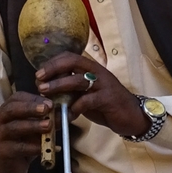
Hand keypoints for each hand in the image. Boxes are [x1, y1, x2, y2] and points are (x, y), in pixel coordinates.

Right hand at [0, 91, 51, 172]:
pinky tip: (45, 147)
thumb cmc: (23, 142)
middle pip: (12, 109)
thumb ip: (48, 119)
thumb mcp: (35, 128)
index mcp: (7, 110)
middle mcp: (0, 120)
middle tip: (47, 109)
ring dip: (33, 125)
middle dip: (30, 108)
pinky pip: (18, 148)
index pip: (17, 98)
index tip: (50, 103)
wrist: (8, 166)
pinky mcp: (3, 152)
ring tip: (48, 125)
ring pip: (14, 128)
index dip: (34, 99)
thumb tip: (69, 114)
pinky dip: (33, 147)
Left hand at [35, 52, 149, 138]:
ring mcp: (104, 85)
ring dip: (59, 86)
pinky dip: (74, 107)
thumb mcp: (87, 93)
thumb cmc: (106, 104)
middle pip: (73, 63)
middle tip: (39, 80)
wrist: (132, 116)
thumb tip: (47, 88)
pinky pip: (88, 100)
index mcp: (92, 68)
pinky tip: (67, 114)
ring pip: (78, 80)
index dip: (53, 63)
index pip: (69, 57)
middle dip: (53, 70)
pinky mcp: (108, 99)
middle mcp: (98, 72)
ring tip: (46, 94)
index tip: (39, 73)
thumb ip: (71, 89)